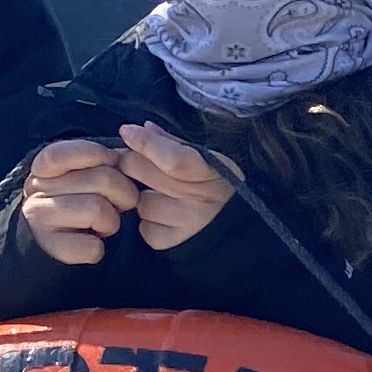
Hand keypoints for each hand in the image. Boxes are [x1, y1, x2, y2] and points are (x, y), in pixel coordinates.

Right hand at [20, 136, 138, 264]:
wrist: (45, 239)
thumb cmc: (76, 199)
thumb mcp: (84, 172)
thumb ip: (105, 159)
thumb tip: (132, 155)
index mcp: (46, 164)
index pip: (70, 151)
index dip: (99, 155)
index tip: (111, 166)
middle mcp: (37, 187)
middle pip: (104, 179)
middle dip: (124, 194)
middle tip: (116, 204)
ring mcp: (39, 217)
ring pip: (99, 210)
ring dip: (112, 222)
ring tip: (100, 224)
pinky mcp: (49, 246)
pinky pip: (92, 247)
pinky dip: (98, 249)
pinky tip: (88, 242)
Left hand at [116, 122, 238, 253]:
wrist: (244, 231)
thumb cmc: (224, 189)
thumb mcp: (211, 161)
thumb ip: (175, 144)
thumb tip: (143, 128)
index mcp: (212, 172)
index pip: (172, 158)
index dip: (146, 144)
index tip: (127, 131)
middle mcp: (199, 202)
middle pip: (141, 172)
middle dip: (134, 163)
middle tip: (143, 165)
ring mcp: (184, 225)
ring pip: (139, 200)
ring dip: (144, 197)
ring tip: (167, 199)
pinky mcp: (169, 243)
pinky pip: (143, 225)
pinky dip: (149, 220)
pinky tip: (167, 219)